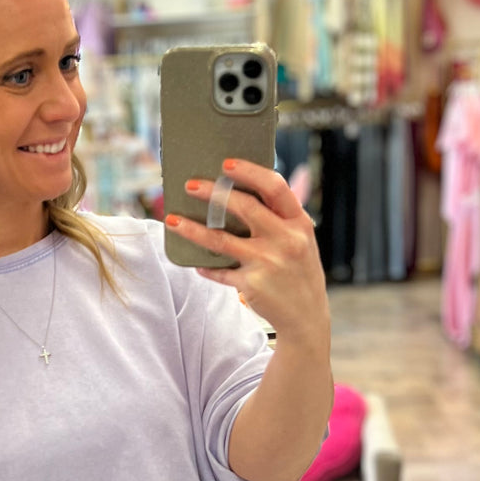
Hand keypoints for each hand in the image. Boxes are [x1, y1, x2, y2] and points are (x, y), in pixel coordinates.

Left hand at [166, 158, 328, 341]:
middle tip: (190, 185)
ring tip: (172, 220)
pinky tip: (196, 264)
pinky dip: (206, 267)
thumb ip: (278, 219)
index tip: (226, 164)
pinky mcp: (252, 284)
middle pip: (244, 207)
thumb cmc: (298, 272)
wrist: (306, 316)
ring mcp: (268, 262)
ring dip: (192, 229)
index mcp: (299, 222)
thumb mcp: (300, 240)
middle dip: (212, 193)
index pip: (274, 187)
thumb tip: (238, 194)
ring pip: (221, 240)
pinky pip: (220, 271)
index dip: (249, 171)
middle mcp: (286, 240)